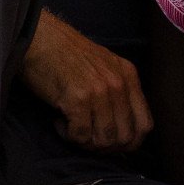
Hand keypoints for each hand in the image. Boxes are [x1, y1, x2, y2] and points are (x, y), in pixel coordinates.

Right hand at [21, 12, 153, 152]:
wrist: (38, 38)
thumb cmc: (65, 53)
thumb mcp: (104, 65)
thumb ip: (119, 91)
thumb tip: (123, 130)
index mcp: (128, 75)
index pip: (144, 124)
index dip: (130, 143)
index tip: (112, 145)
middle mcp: (118, 83)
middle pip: (124, 137)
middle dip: (104, 146)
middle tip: (86, 137)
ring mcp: (100, 91)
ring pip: (104, 140)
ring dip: (86, 142)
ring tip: (72, 128)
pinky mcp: (78, 99)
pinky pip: (81, 136)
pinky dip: (68, 136)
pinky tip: (60, 122)